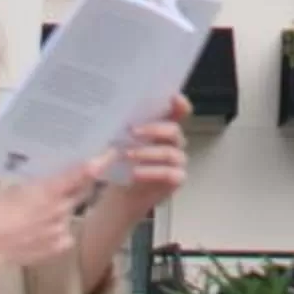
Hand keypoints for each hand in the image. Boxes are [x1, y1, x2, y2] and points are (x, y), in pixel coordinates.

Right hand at [0, 157, 111, 272]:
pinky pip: (64, 235)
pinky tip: (41, 233)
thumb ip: (40, 183)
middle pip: (82, 192)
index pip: (82, 173)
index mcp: (51, 190)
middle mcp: (61, 208)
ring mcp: (61, 229)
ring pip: (69, 214)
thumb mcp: (17, 187)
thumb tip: (50, 177)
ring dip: (61, 211)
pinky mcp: (57, 247)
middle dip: (82, 185)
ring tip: (38, 215)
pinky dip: (57, 232)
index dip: (100, 163)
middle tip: (75, 181)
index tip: (112, 154)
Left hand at [109, 95, 190, 218]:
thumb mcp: (118, 142)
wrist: (123, 195)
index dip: (180, 104)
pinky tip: (135, 173)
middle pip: (174, 130)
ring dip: (147, 152)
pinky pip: (169, 174)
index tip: (173, 97)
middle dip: (154, 129)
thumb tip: (113, 121)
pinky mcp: (177, 179)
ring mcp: (178, 161)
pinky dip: (151, 172)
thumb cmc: (123, 163)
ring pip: (170, 152)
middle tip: (132, 131)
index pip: (180, 111)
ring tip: (127, 155)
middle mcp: (175, 142)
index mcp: (164, 127)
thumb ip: (121, 131)